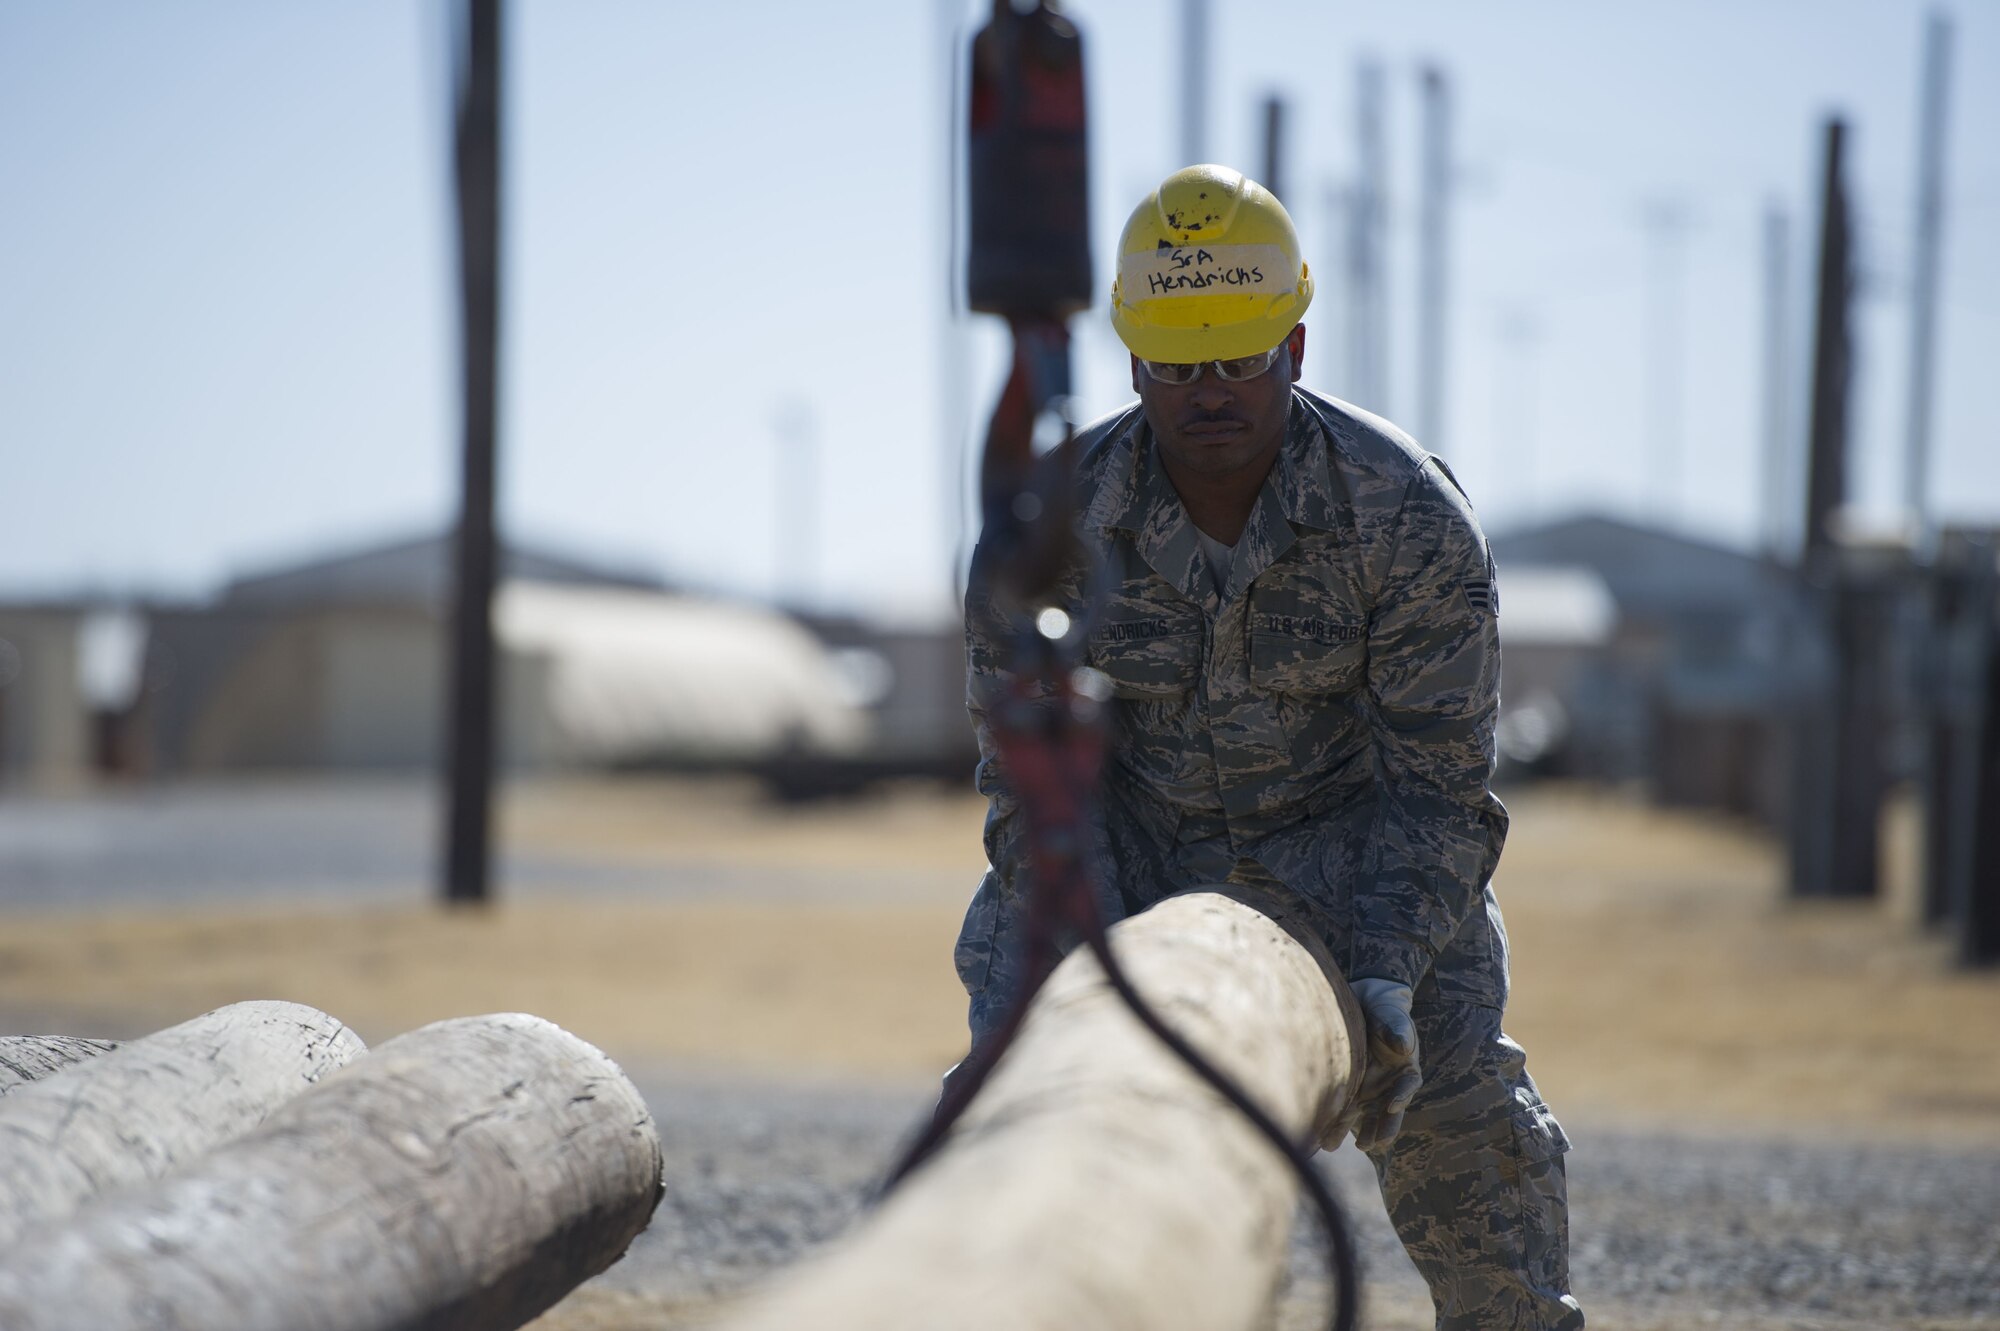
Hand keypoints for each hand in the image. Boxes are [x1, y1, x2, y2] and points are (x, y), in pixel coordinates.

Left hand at [1348, 977, 1420, 1152]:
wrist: (1365, 1008)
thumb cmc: (1383, 1013)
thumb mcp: (1391, 1016)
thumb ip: (1396, 1029)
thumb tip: (1403, 1046)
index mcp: (1406, 1070)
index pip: (1407, 1085)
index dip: (1401, 1096)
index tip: (1392, 1106)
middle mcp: (1390, 1087)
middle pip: (1389, 1112)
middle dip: (1382, 1129)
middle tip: (1375, 1145)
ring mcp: (1370, 1092)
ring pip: (1366, 1117)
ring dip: (1359, 1134)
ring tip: (1347, 1147)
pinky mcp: (1351, 1093)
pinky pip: (1345, 1111)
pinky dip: (1336, 1126)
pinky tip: (1325, 1141)